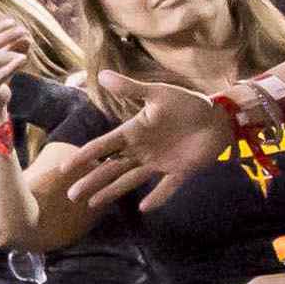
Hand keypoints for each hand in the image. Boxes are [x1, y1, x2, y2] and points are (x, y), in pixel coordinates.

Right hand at [59, 75, 225, 209]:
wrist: (219, 116)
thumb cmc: (188, 103)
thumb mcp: (158, 93)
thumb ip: (131, 89)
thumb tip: (102, 75)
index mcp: (134, 132)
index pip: (104, 146)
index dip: (85, 156)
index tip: (65, 167)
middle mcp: (142, 150)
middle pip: (111, 168)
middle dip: (92, 180)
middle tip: (72, 195)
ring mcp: (159, 163)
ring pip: (130, 180)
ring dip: (112, 191)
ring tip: (92, 204)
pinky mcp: (180, 171)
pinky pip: (166, 187)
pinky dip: (157, 197)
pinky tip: (144, 208)